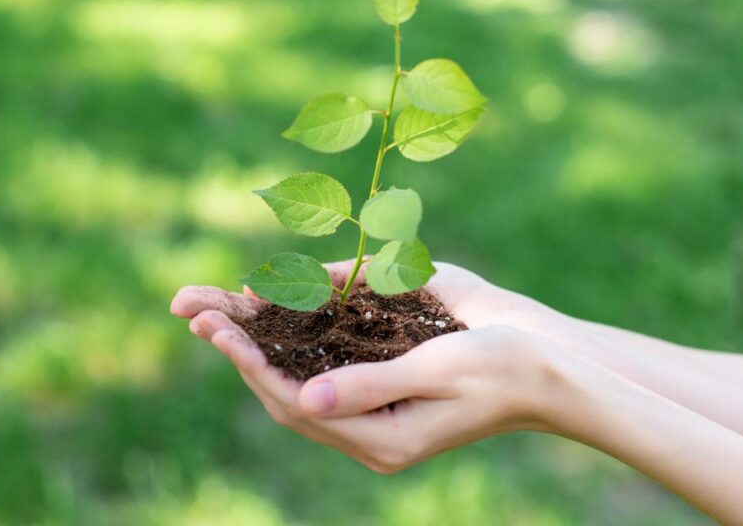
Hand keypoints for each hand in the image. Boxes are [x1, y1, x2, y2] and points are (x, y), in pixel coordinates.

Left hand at [170, 260, 563, 472]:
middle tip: (192, 309)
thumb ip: (370, 387)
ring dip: (257, 337)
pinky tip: (267, 304)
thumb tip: (303, 399)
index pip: (295, 404)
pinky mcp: (386, 373)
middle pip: (284, 389)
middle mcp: (369, 425)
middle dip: (239, 348)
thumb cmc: (503, 368)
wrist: (551, 364)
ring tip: (209, 305)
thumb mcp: (439, 373)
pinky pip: (327, 354)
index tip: (216, 330)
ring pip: (299, 371)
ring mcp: (377, 401)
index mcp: (381, 439)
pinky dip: (295, 329)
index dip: (252, 365)